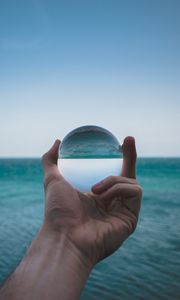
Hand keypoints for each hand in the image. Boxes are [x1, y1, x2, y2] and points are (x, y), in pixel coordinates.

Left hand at [42, 136, 141, 266]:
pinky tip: (104, 197)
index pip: (112, 172)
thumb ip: (51, 160)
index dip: (119, 157)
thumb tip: (58, 141)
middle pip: (127, 174)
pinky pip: (134, 191)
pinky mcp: (131, 217)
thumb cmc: (57, 211)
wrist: (65, 236)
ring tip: (95, 190)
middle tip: (128, 139)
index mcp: (98, 195)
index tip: (121, 140)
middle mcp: (112, 202)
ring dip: (113, 180)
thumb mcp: (52, 180)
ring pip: (130, 181)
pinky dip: (119, 188)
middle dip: (130, 155)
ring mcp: (122, 209)